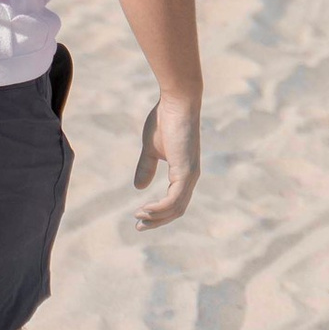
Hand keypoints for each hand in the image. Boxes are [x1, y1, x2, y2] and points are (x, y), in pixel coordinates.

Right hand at [133, 90, 201, 228]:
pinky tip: (145, 209)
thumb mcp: (151, 148)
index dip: (158, 213)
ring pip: (176, 208)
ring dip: (156, 217)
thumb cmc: (165, 119)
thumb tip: (138, 187)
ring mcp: (190, 175)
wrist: (176, 102)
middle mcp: (190, 177)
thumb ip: (146, 167)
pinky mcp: (186, 171)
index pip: (175, 201)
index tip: (139, 218)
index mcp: (184, 172)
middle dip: (157, 221)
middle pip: (177, 210)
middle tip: (138, 227)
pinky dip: (160, 208)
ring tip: (138, 218)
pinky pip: (174, 199)